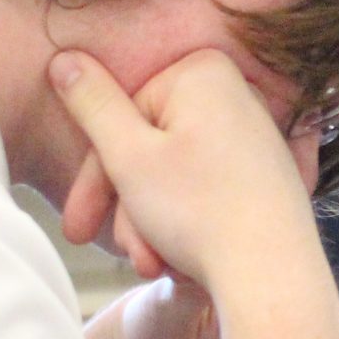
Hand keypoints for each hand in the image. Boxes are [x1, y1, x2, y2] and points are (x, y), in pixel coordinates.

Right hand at [52, 49, 323, 307]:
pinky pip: (210, 188)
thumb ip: (92, 104)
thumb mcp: (128, 156)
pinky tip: (180, 260)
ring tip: (154, 264)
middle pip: (150, 146)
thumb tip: (65, 61)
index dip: (95, 175)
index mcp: (203, 73)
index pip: (122, 115)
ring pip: (176, 174)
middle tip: (118, 251)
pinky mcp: (269, 172)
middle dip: (126, 207)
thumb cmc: (201, 213)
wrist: (273, 276)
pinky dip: (188, 221)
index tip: (79, 221)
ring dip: (152, 223)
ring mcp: (257, 135)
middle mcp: (237, 93)